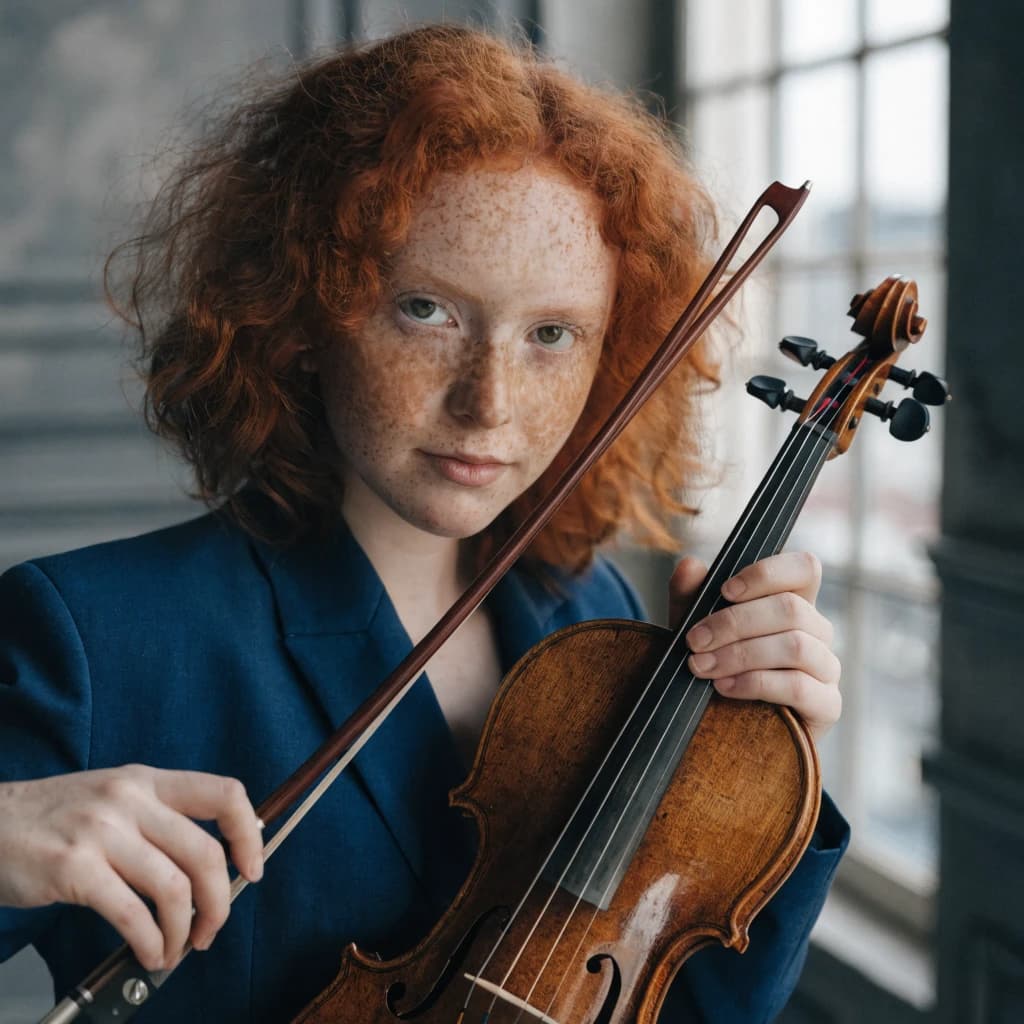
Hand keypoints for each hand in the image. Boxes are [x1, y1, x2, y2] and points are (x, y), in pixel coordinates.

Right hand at [0, 765, 263, 970]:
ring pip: (174, 887)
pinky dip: (150, 942)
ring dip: (184, 930)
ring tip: (175, 949)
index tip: (253, 868)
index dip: (248, 835)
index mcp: (147, 780)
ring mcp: (102, 831)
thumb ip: (158, 818)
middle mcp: (131, 799)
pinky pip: (131, 914)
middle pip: (205, 852)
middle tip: (211, 928)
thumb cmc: (53, 818)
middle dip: (219, 901)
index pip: (224, 794)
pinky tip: (149, 952)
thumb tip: (212, 864)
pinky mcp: (73, 868)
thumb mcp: (114, 797)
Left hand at [669, 551, 841, 742]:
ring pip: (795, 645)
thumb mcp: (699, 629)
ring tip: (703, 667)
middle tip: (694, 641)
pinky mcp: (827, 705)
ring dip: (740, 654)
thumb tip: (690, 565)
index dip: (767, 574)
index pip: (805, 568)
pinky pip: (798, 686)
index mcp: (794, 603)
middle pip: (791, 608)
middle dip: (734, 623)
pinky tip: (725, 687)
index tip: (725, 591)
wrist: (728, 729)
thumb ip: (691, 596)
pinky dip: (755, 684)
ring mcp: (827, 668)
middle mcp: (817, 632)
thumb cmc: (718, 667)